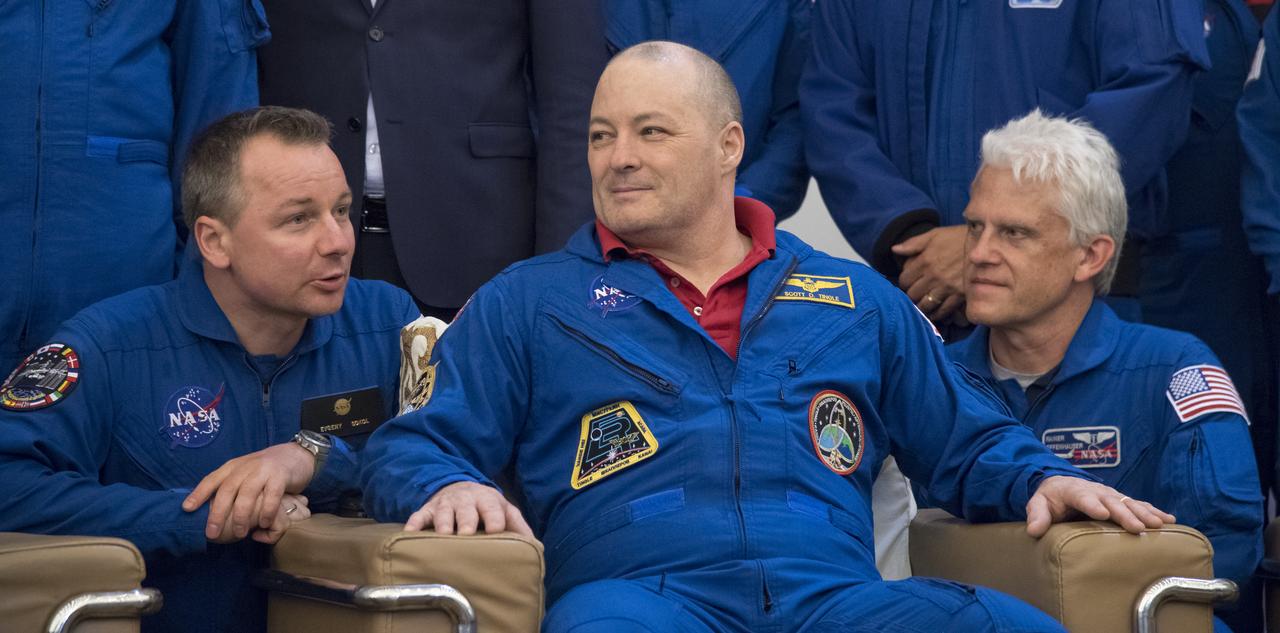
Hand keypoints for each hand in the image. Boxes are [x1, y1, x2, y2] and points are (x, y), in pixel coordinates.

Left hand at [183, 442, 316, 541]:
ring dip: (241, 515)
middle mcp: (246, 467)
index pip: (212, 479)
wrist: (297, 455)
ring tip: (239, 533)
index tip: (187, 509)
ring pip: (247, 494)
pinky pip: (272, 495)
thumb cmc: (267, 470)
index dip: (198, 493)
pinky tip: (264, 523)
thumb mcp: (245, 473)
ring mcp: (263, 470)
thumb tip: (212, 512)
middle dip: (217, 513)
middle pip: (227, 490)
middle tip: (212, 533)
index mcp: (233, 466)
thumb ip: (231, 487)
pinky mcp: (281, 476)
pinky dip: (267, 511)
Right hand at [404, 481, 532, 536]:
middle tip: (466, 534)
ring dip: (443, 524)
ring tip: (444, 536)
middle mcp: (466, 500)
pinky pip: (418, 515)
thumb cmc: (485, 507)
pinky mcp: (428, 509)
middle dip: (467, 521)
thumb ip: (519, 527)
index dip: (495, 520)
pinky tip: (410, 532)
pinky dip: (414, 523)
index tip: (495, 531)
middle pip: (467, 510)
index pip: (493, 509)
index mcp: (488, 500)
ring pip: (443, 513)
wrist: (459, 487)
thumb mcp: (504, 511)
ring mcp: (445, 505)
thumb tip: (536, 547)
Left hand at [891, 226, 966, 321]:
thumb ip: (913, 244)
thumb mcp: (934, 235)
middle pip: (913, 295)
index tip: (907, 282)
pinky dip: (937, 314)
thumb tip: (894, 249)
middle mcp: (934, 276)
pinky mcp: (961, 295)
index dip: (903, 282)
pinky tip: (934, 312)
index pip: (904, 280)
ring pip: (926, 305)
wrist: (986, 243)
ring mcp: (948, 287)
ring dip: (921, 307)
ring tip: (921, 305)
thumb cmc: (957, 237)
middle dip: (910, 295)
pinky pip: (944, 310)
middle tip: (913, 295)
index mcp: (925, 261)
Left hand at [1025, 476, 1175, 537]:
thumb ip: (1037, 515)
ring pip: (1129, 503)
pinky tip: (1169, 520)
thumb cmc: (1050, 498)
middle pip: (1112, 502)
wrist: (1061, 485)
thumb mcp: (1038, 504)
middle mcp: (1096, 491)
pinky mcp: (1120, 501)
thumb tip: (1034, 530)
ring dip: (1145, 513)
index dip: (1092, 504)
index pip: (1083, 496)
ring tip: (1160, 525)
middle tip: (1138, 527)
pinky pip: (1139, 505)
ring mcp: (1110, 495)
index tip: (1101, 514)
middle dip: (1125, 514)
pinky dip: (1154, 511)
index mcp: (1074, 491)